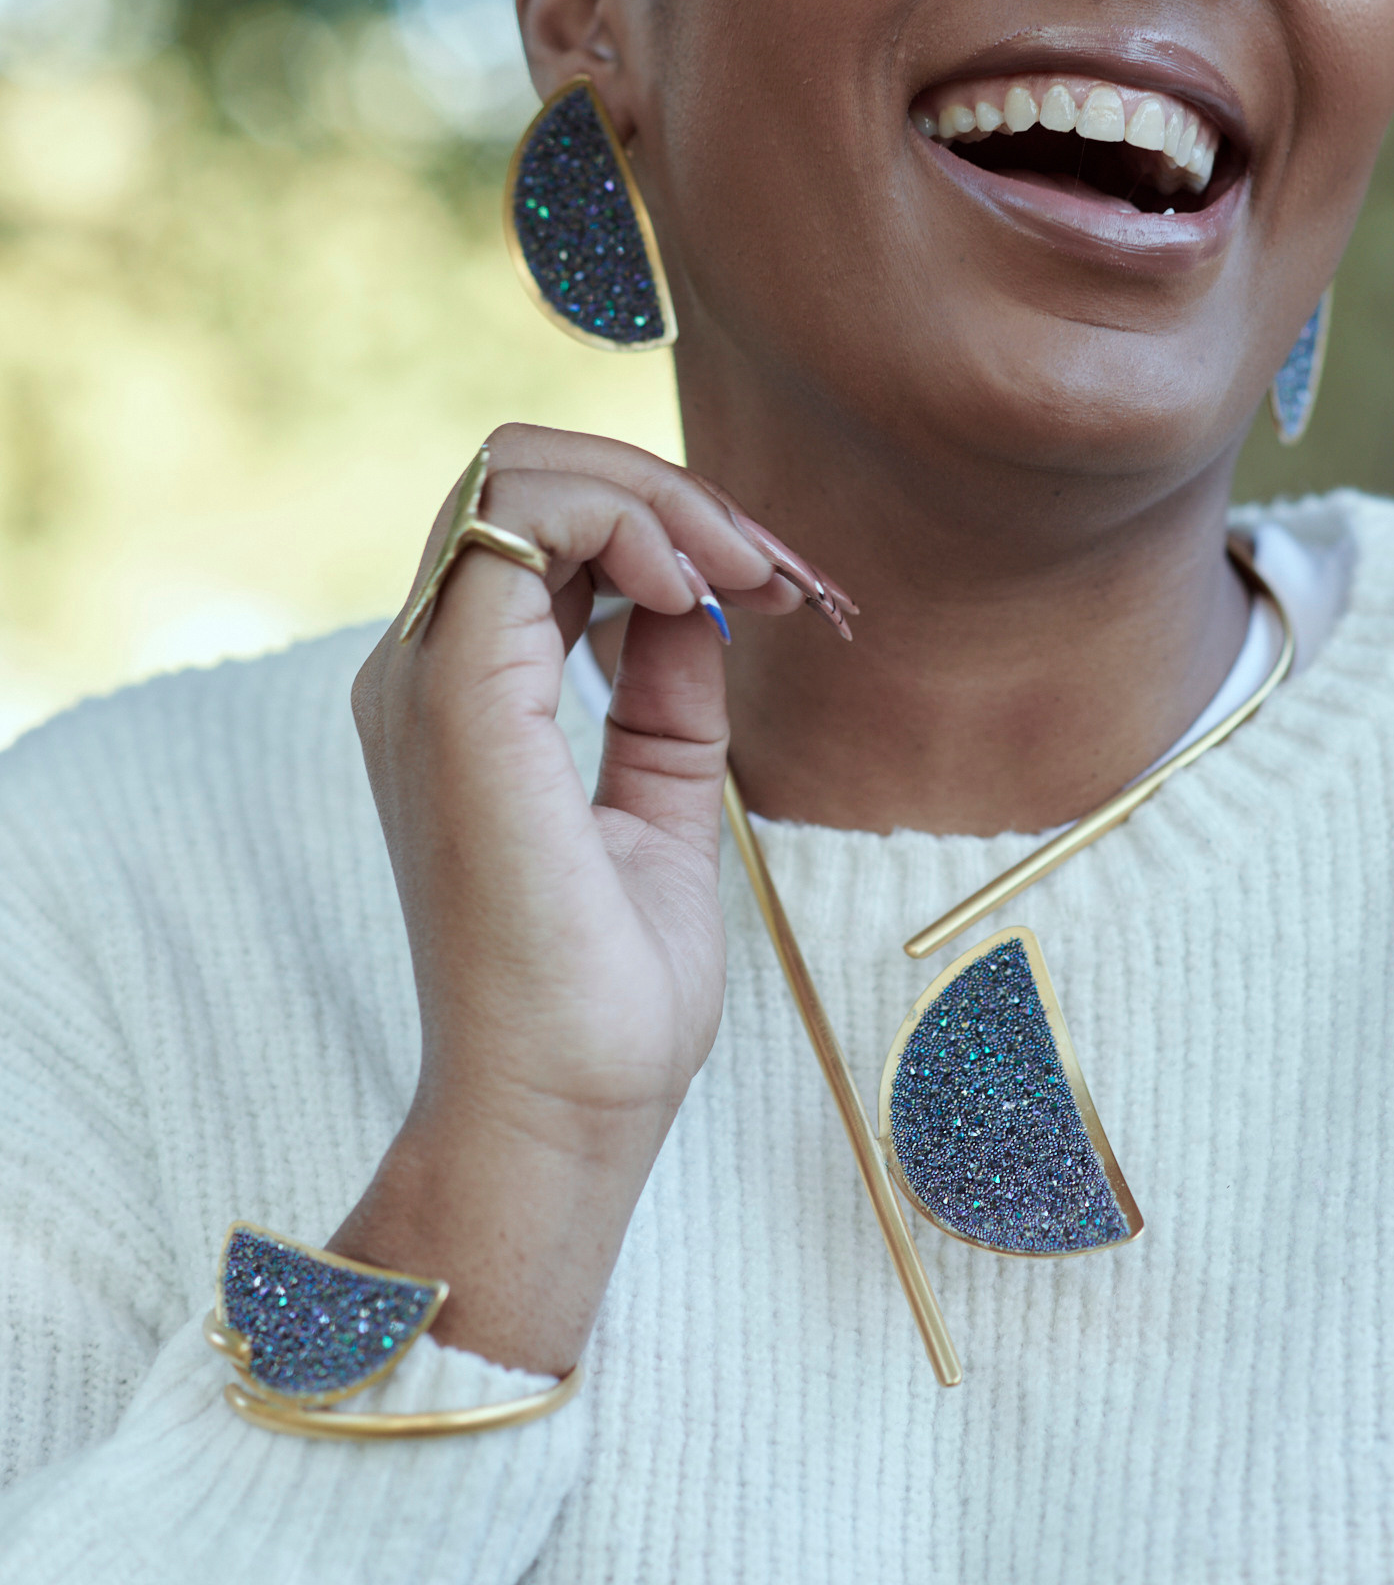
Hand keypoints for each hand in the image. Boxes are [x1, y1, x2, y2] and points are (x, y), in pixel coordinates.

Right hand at [334, 426, 833, 1373]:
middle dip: (671, 492)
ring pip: (518, 471)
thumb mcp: (663, 805)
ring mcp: (428, 677)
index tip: (780, 587)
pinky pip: (525, 522)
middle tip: (779, 569)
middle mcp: (423, 670)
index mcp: (461, 697)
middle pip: (526, 476)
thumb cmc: (606, 998)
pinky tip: (699, 591)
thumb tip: (704, 603)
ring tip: (750, 573)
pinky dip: (630, 522)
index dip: (668, 523)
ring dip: (659, 495)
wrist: (565, 1113)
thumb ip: (665, 697)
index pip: (540, 529)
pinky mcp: (458, 697)